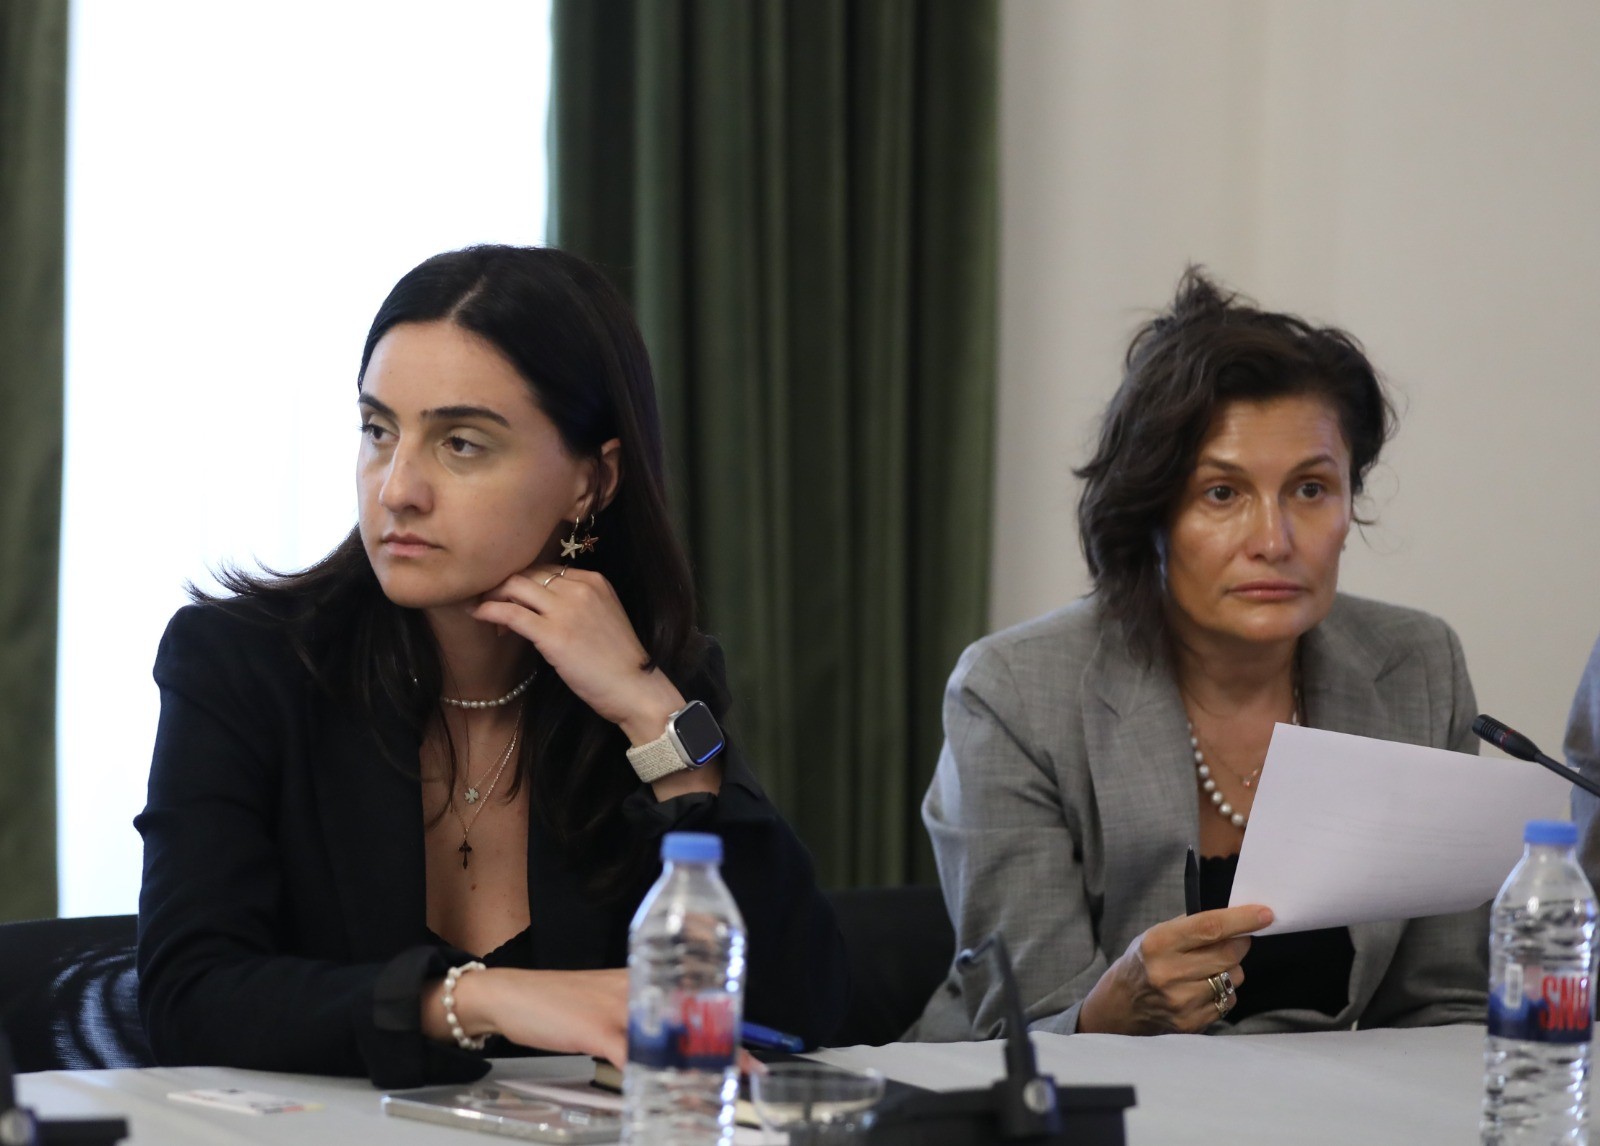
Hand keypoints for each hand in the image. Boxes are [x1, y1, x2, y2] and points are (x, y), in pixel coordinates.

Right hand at [425, 967, 763, 1072]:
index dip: (727, 1018)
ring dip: (697, 1062)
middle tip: (751, 1068)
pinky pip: (631, 1055)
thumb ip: (636, 1020)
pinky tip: (664, 1089)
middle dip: (724, 1043)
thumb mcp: (605, 1005)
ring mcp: (617, 1007)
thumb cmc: (559, 1003)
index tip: (752, 1044)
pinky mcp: (596, 1029)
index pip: (693, 994)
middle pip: (692, 1014)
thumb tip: (664, 1044)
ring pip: (669, 1035)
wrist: (512, 995)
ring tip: (723, 1084)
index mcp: (640, 981)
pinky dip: (649, 1075)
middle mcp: (636, 988)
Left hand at [471, 566, 684, 743]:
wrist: (635, 687)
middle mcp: (579, 587)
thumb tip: (540, 606)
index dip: (524, 581)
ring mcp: (566, 609)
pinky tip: (478, 615)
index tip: (512, 598)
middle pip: (527, 572)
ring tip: (480, 608)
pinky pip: (511, 613)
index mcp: (594, 580)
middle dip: (503, 584)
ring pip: (515, 586)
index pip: (546, 569)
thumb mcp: (602, 617)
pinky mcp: (553, 634)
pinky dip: (489, 611)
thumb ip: (577, 604)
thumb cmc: (619, 661)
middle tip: (488, 600)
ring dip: (492, 595)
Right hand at [1076, 905, 1271, 1034]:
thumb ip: (1192, 927)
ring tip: (1211, 966)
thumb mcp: (1157, 934)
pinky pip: (1228, 1001)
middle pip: (1228, 954)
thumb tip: (1236, 917)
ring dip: (1232, 968)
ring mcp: (1181, 1002)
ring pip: (1233, 978)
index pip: (1210, 928)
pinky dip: (1224, 990)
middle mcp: (1169, 974)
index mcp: (1158, 944)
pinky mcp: (1191, 1023)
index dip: (1242, 920)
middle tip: (1239, 938)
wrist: (1121, 1005)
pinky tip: (1205, 987)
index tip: (1265, 914)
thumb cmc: (1143, 961)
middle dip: (1241, 942)